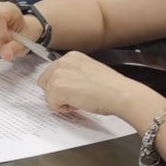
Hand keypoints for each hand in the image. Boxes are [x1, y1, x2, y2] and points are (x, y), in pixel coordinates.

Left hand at [35, 51, 158, 126]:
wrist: (121, 94)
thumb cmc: (112, 87)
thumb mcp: (90, 72)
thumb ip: (75, 75)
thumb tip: (66, 85)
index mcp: (72, 57)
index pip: (52, 72)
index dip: (62, 85)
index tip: (72, 90)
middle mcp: (63, 62)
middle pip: (45, 82)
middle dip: (57, 93)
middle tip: (76, 97)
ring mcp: (59, 74)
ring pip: (48, 94)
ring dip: (61, 101)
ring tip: (80, 100)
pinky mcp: (58, 88)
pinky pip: (51, 104)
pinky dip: (62, 109)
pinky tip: (78, 104)